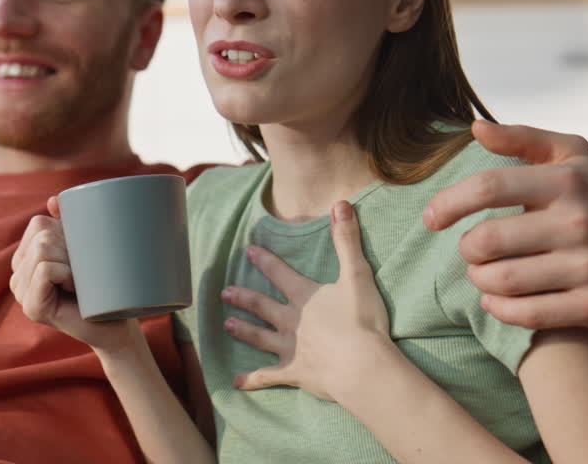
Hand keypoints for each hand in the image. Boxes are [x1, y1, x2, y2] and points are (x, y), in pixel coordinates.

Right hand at [9, 196, 136, 350]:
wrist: (115, 325)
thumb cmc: (101, 285)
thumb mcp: (83, 248)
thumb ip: (66, 223)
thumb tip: (53, 200)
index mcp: (25, 258)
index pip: (39, 223)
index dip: (66, 232)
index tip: (80, 255)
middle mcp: (17, 274)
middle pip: (42, 236)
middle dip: (70, 248)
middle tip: (83, 272)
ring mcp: (21, 292)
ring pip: (43, 249)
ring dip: (71, 262)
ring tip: (80, 282)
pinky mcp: (32, 308)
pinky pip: (46, 270)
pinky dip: (67, 275)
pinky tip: (75, 290)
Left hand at [224, 201, 390, 401]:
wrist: (362, 366)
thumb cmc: (363, 321)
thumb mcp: (357, 275)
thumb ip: (346, 241)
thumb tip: (341, 203)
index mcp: (305, 297)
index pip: (280, 274)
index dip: (264, 261)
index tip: (248, 251)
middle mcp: (292, 321)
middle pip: (263, 306)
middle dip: (244, 298)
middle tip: (225, 293)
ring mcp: (291, 348)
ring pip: (261, 337)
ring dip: (244, 330)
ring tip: (227, 324)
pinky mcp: (294, 373)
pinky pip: (268, 377)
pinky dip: (252, 380)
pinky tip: (236, 383)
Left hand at [423, 120, 587, 329]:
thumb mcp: (570, 157)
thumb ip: (522, 139)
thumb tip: (476, 127)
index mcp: (567, 181)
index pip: (488, 187)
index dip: (449, 203)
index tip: (431, 217)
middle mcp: (580, 222)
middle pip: (487, 240)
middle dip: (467, 248)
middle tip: (470, 250)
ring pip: (502, 280)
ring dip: (479, 279)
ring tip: (481, 273)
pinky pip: (527, 314)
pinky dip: (499, 309)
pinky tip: (494, 299)